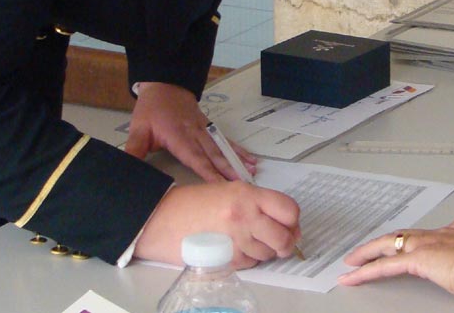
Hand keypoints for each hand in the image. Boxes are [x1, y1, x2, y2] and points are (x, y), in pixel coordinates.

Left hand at [124, 82, 258, 181]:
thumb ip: (135, 150)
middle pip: (215, 155)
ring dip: (238, 161)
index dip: (208, 173)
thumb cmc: (152, 108)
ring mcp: (205, 130)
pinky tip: (249, 158)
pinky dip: (238, 150)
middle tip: (243, 184)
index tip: (221, 186)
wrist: (165, 84)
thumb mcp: (139, 128)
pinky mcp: (209, 128)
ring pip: (223, 148)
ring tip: (251, 172)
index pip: (196, 159)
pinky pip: (225, 141)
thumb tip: (128, 169)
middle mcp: (196, 134)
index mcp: (179, 137)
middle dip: (229, 170)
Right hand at [134, 182, 300, 267]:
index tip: (289, 223)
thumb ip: (257, 203)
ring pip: (269, 253)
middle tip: (279, 239)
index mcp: (247, 195)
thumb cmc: (192, 204)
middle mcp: (245, 217)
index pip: (289, 210)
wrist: (161, 219)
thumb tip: (284, 220)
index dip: (292, 219)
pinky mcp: (227, 260)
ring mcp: (237, 241)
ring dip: (264, 250)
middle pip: (285, 237)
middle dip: (285, 241)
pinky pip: (251, 263)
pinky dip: (248, 258)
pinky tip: (233, 247)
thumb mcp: (229, 190)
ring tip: (246, 239)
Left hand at [339, 228, 453, 298]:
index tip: (395, 248)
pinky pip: (384, 266)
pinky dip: (365, 272)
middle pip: (399, 238)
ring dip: (365, 256)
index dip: (404, 242)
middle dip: (377, 245)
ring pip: (386, 247)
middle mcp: (437, 236)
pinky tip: (354, 277)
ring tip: (351, 264)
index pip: (420, 238)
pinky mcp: (418, 259)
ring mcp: (427, 245)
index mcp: (453, 236)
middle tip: (360, 253)